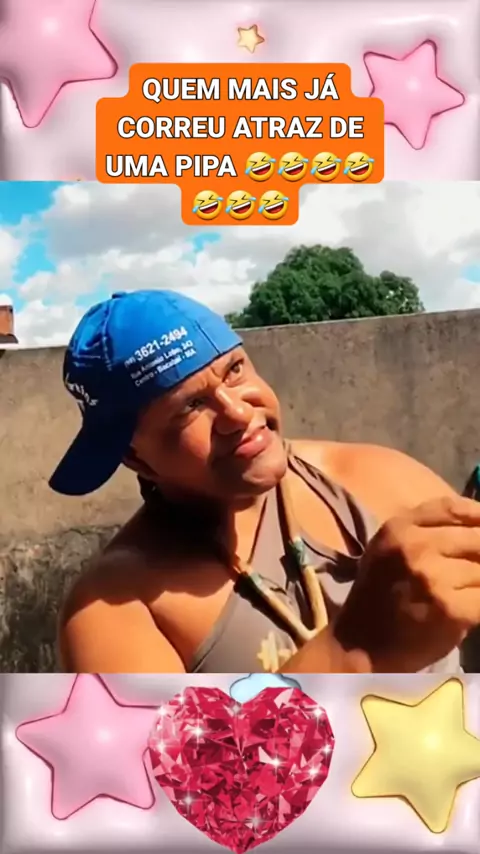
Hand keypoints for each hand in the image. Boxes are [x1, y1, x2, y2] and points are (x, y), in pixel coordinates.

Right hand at [333, 495, 479, 671]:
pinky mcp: (450, 608)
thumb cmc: (379, 596)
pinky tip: (472, 608)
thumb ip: (426, 532)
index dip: (479, 515)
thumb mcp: (390, 549)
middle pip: (476, 537)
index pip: (453, 508)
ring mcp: (433, 577)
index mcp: (399, 528)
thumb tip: (476, 527)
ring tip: (470, 590)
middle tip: (476, 569)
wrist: (360, 646)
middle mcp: (415, 546)